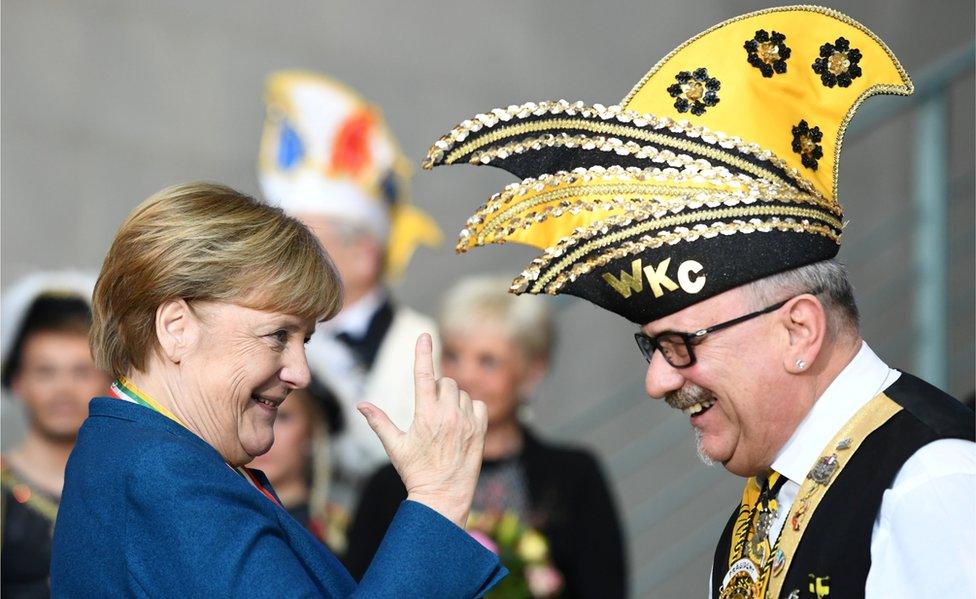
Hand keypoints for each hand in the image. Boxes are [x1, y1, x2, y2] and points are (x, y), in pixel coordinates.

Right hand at [357, 333, 486, 526]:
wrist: (443, 496)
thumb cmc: (415, 472)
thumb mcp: (394, 447)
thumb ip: (379, 421)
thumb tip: (360, 404)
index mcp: (425, 415)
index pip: (424, 375)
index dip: (423, 353)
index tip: (424, 335)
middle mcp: (448, 414)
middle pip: (445, 382)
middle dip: (437, 390)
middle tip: (430, 412)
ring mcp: (466, 421)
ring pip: (461, 393)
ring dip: (452, 400)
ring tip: (444, 423)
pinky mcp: (481, 429)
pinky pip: (478, 404)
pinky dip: (469, 408)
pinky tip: (460, 423)